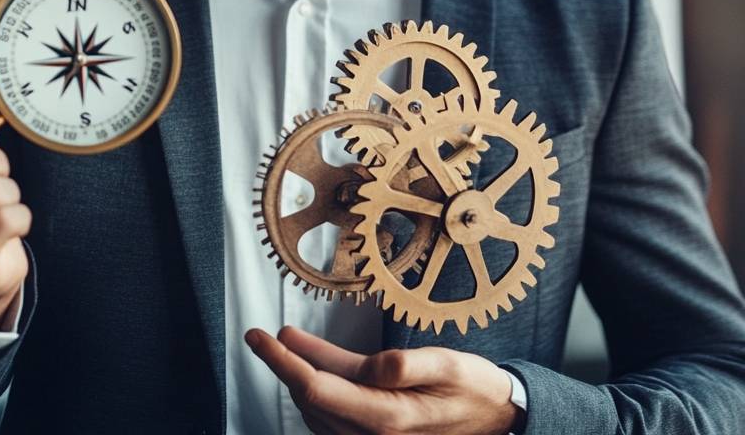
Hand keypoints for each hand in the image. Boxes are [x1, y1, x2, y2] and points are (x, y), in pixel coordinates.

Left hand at [246, 325, 519, 434]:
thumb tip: (372, 367)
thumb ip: (407, 365)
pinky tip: (315, 368)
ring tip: (285, 345)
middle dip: (284, 367)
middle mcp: (375, 434)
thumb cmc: (474, 386)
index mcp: (388, 416)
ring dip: (298, 378)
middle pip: (311, 401)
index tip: (262, 337)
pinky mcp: (379, 434)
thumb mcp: (449, 365)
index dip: (284, 362)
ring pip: (319, 410)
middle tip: (262, 336)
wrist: (500, 417)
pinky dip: (318, 392)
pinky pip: (335, 417)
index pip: (318, 389)